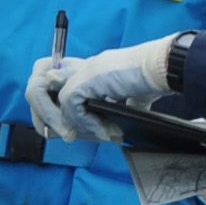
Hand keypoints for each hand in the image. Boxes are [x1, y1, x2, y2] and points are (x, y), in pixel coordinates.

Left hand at [25, 35, 176, 140]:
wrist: (163, 67)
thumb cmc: (153, 80)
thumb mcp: (132, 98)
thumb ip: (116, 108)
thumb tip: (114, 129)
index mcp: (89, 70)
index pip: (58, 88)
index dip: (56, 111)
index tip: (71, 132)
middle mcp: (81, 68)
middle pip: (42, 90)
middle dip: (48, 118)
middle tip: (68, 137)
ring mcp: (82, 71)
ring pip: (53, 100)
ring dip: (68, 124)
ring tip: (90, 137)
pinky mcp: (86, 79)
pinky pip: (70, 106)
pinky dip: (84, 123)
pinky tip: (104, 131)